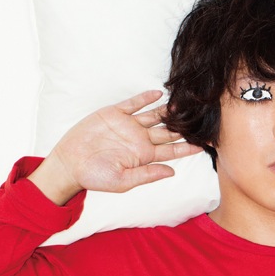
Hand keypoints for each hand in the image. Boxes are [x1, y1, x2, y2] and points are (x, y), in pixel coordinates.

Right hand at [27, 90, 203, 204]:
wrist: (69, 164)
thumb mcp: (122, 181)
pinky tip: (158, 94)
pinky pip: (133, 104)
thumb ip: (147, 175)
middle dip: (184, 126)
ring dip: (169, 110)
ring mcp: (128, 125)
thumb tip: (172, 172)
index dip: (188, 147)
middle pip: (168, 131)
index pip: (172, 151)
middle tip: (202, 118)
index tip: (205, 143)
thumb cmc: (94, 177)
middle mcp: (139, 139)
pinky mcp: (115, 114)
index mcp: (144, 156)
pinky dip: (145, 98)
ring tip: (185, 103)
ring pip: (154, 115)